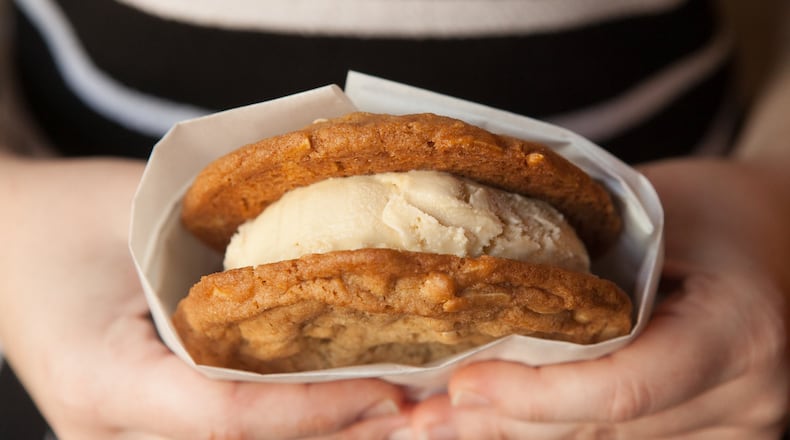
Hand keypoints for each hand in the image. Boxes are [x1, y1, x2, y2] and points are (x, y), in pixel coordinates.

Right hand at [0, 156, 407, 438]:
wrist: (10, 242)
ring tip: (400, 417)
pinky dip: (292, 427)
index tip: (389, 392)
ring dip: (324, 438)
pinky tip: (348, 409)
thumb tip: (328, 272)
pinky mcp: (145, 435)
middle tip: (418, 417)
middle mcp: (109, 434)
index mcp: (100, 379)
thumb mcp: (135, 218)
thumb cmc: (64, 218)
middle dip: (336, 438)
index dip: (313, 409)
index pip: (225, 417)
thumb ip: (218, 260)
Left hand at [399, 158, 788, 438]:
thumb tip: (477, 288)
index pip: (621, 388)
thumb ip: (583, 256)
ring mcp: (737, 428)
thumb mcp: (657, 208)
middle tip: (425, 417)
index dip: (533, 395)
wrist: (778, 234)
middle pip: (603, 433)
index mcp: (738, 332)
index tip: (461, 386)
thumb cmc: (717, 211)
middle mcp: (747, 399)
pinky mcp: (715, 436)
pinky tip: (502, 420)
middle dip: (508, 425)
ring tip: (445, 424)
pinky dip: (556, 429)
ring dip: (521, 435)